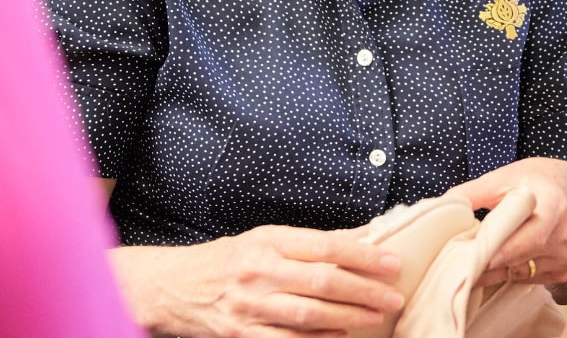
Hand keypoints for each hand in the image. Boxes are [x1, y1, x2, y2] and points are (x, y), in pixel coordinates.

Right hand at [108, 224, 404, 337]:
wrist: (172, 287)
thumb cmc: (225, 260)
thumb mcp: (263, 239)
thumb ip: (309, 242)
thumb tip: (361, 238)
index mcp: (267, 241)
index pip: (324, 245)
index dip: (362, 255)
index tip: (391, 262)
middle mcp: (258, 272)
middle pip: (322, 281)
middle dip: (364, 290)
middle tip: (393, 295)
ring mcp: (249, 306)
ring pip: (309, 314)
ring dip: (349, 316)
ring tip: (376, 316)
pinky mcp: (241, 334)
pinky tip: (342, 336)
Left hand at [443, 157, 566, 291]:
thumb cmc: (535, 181)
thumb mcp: (504, 177)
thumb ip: (472, 192)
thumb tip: (440, 208)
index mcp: (554, 205)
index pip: (530, 236)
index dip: (503, 249)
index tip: (477, 259)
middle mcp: (566, 234)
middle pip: (521, 259)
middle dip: (488, 263)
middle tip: (459, 267)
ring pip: (521, 273)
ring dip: (495, 270)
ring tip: (473, 261)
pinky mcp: (565, 271)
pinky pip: (529, 279)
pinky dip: (510, 273)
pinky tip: (499, 262)